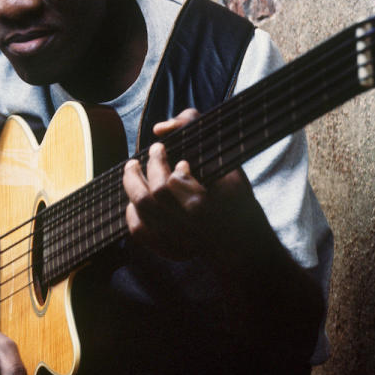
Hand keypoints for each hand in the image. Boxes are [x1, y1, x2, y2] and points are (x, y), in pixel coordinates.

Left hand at [122, 109, 252, 260]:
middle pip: (156, 193)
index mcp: (209, 203)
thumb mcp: (225, 156)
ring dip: (133, 183)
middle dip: (150, 167)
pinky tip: (135, 200)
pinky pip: (139, 230)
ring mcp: (178, 240)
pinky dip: (132, 211)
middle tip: (154, 152)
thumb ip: (194, 125)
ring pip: (143, 208)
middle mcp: (192, 226)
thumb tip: (159, 128)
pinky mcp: (169, 250)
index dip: (168, 165)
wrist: (242, 240)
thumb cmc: (235, 195)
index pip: (175, 180)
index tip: (176, 158)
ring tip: (133, 168)